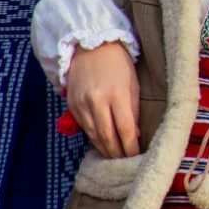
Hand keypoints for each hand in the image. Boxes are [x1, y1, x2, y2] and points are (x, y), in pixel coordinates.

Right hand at [67, 41, 139, 157]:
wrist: (91, 46)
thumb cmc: (118, 63)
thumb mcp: (133, 84)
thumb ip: (133, 110)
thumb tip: (133, 135)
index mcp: (116, 95)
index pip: (124, 130)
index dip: (130, 147)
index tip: (136, 157)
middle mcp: (97, 101)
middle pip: (107, 136)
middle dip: (116, 153)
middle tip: (124, 162)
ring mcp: (82, 103)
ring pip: (93, 134)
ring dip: (104, 149)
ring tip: (114, 157)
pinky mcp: (72, 104)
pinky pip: (83, 126)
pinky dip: (92, 137)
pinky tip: (101, 144)